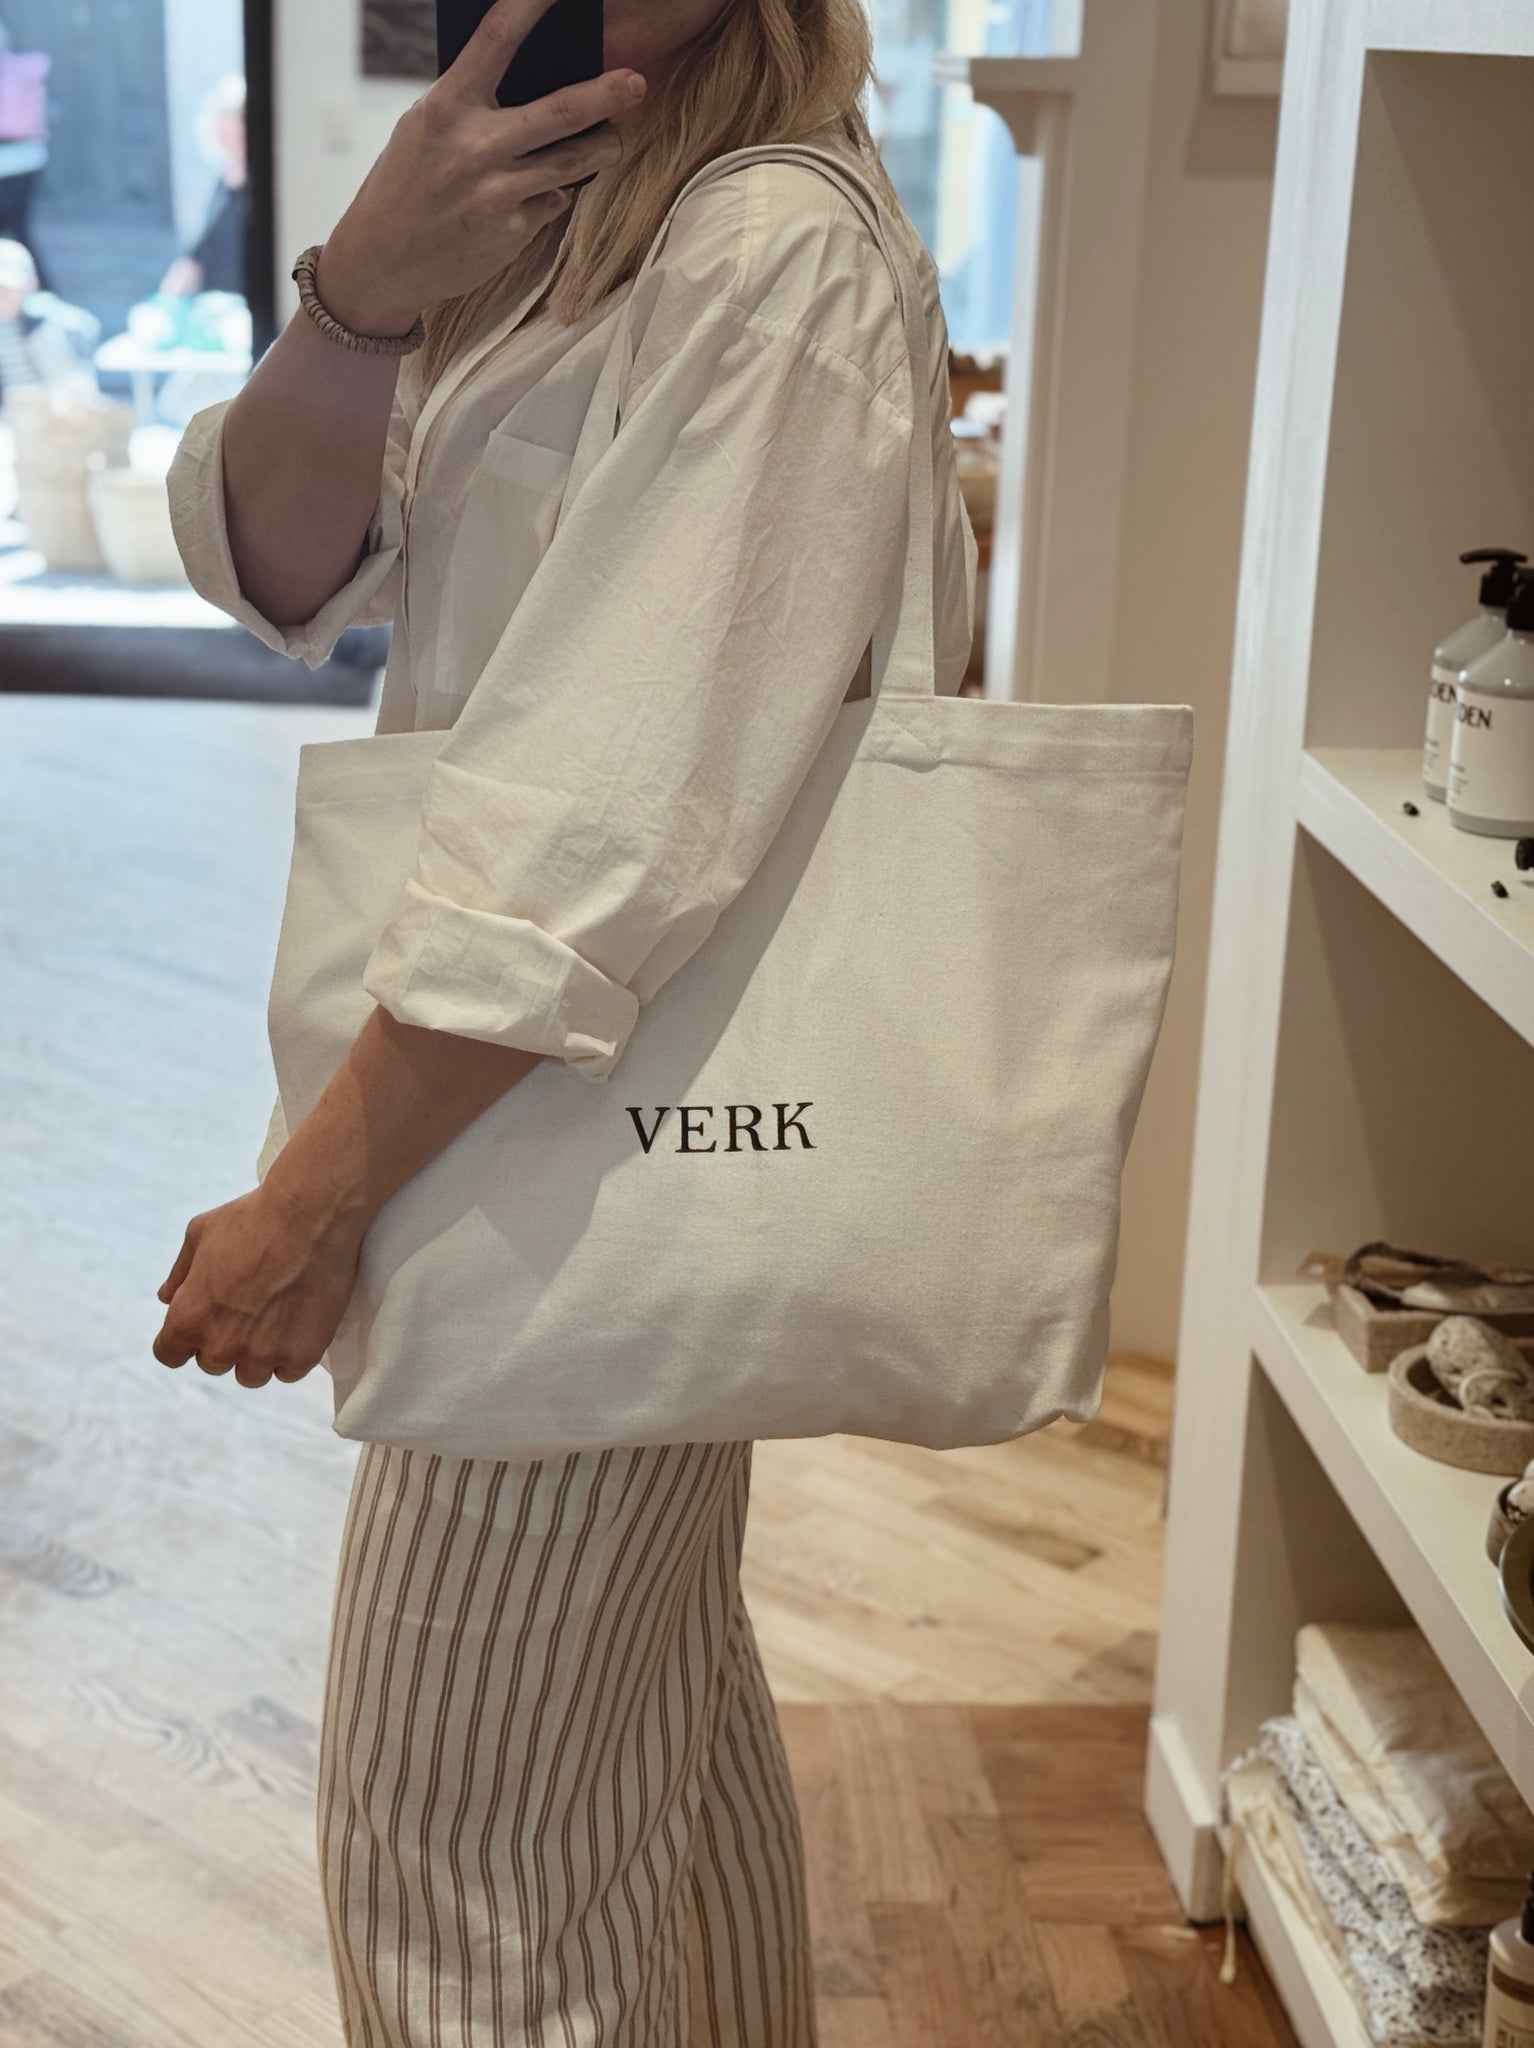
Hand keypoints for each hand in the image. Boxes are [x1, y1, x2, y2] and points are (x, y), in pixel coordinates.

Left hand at [152, 1185, 368, 1390]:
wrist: (311, 1213)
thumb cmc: (252, 1217)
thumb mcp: (200, 1234)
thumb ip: (179, 1273)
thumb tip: (166, 1298)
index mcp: (187, 1319)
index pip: (169, 1354)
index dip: (183, 1339)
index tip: (203, 1323)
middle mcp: (221, 1345)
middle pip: (212, 1364)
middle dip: (224, 1341)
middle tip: (248, 1309)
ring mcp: (263, 1354)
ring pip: (252, 1375)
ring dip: (258, 1354)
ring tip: (276, 1318)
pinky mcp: (302, 1355)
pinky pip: (288, 1371)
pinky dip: (292, 1353)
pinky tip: (299, 1323)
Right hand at [317, 0, 646, 337]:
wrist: (383, 260)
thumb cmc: (406, 184)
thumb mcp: (424, 128)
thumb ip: (473, 105)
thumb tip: (534, 84)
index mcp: (446, 107)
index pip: (497, 40)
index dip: (533, 7)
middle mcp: (475, 148)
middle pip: (562, 112)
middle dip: (608, 95)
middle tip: (637, 84)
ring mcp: (499, 193)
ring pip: (574, 163)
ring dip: (604, 148)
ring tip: (614, 140)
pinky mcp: (514, 232)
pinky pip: (553, 201)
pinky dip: (551, 194)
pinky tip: (534, 194)